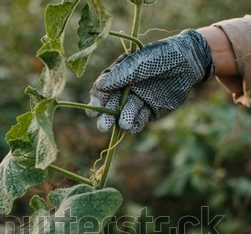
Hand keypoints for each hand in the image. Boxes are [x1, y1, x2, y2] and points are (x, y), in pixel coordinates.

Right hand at [86, 30, 214, 133]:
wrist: (190, 63)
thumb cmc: (164, 57)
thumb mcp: (142, 62)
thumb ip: (122, 74)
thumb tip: (100, 85)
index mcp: (120, 75)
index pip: (103, 90)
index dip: (97, 101)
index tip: (93, 111)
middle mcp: (126, 90)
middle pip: (111, 106)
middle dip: (107, 116)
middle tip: (104, 126)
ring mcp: (138, 101)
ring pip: (125, 115)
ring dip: (122, 121)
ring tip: (124, 124)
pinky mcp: (151, 111)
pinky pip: (139, 121)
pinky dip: (135, 125)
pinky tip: (132, 127)